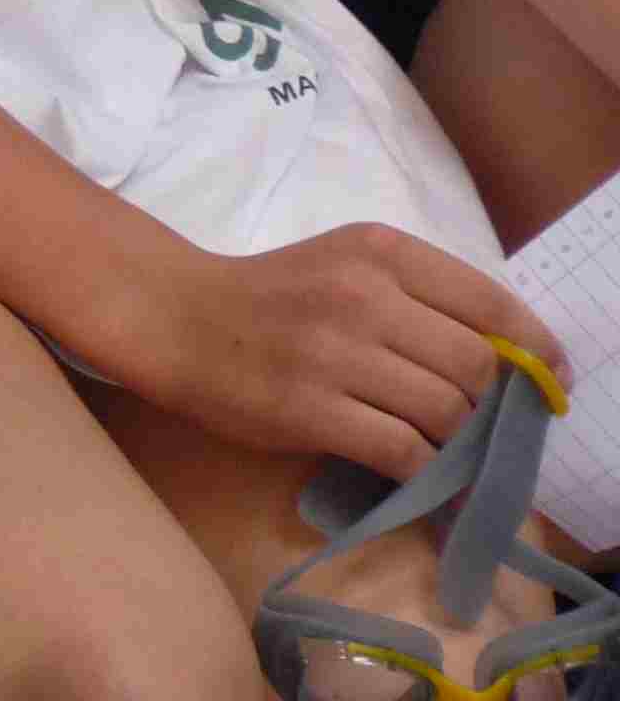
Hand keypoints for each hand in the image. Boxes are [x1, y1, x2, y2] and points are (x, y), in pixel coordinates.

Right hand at [111, 223, 566, 482]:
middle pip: (475, 366)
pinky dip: (423, 473)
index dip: (534, 350)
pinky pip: (402, 452)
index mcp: (377, 251)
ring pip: (444, 413)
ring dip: (454, 442)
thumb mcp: (346, 267)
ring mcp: (332, 353)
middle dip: (487, 404)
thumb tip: (508, 364)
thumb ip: (418, 298)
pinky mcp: (308, 409)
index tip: (549, 380)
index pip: (490, 304)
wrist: (176, 317)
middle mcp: (360, 294)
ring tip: (439, 447)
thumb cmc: (270, 296)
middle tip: (474, 421)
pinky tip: (415, 473)